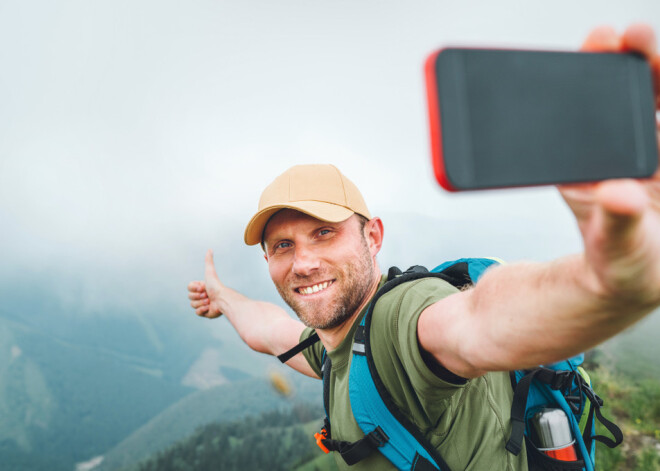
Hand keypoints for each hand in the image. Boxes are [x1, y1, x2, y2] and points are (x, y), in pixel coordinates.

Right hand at [187, 249, 224, 317]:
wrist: (223, 300)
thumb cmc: (216, 286)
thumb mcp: (210, 272)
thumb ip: (208, 261)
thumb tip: (210, 249)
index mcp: (201, 287)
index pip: (189, 288)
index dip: (194, 288)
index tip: (203, 287)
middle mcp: (201, 296)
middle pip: (190, 297)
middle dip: (198, 296)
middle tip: (207, 295)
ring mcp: (202, 305)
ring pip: (193, 305)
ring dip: (201, 302)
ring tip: (210, 301)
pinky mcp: (205, 313)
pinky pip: (197, 313)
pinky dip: (202, 310)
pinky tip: (209, 307)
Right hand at [559, 24, 659, 303]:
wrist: (594, 287)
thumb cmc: (630, 273)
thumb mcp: (626, 257)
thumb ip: (623, 226)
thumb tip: (618, 191)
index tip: (644, 48)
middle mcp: (654, 163)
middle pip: (653, 101)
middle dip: (641, 63)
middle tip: (619, 37)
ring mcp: (622, 162)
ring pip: (619, 111)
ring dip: (605, 79)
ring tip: (595, 47)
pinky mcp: (589, 170)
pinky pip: (582, 133)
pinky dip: (571, 111)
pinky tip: (566, 88)